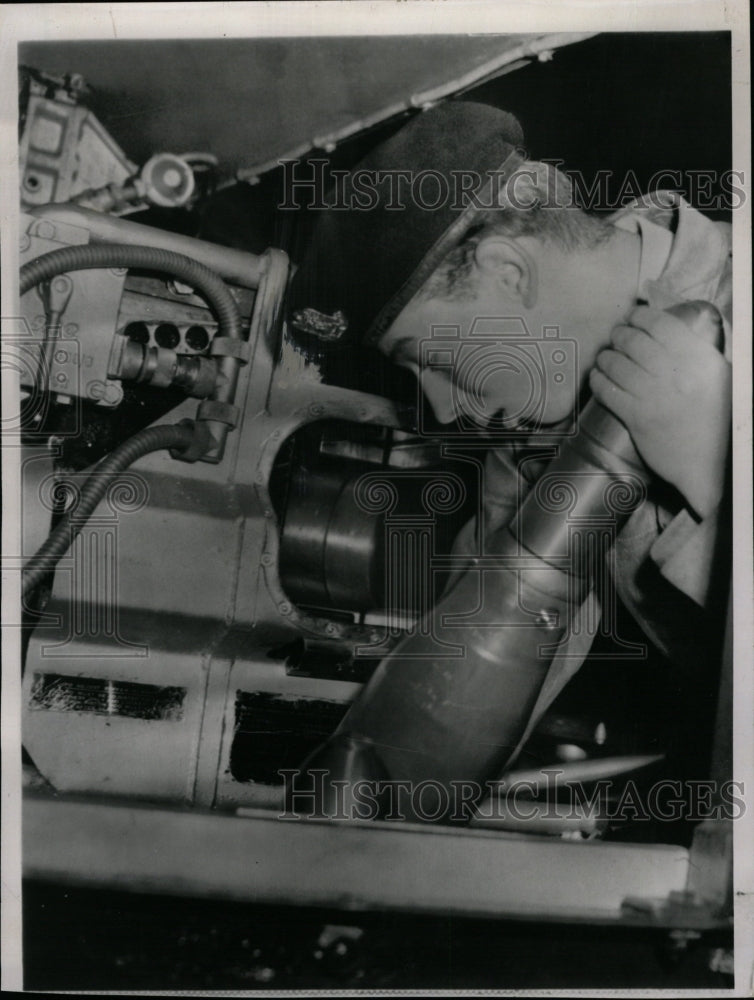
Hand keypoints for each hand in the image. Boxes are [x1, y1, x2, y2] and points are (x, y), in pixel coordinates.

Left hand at [589, 304, 730, 518]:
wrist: (708, 463)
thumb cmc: (716, 419)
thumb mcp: (718, 376)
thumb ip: (695, 352)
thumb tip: (665, 330)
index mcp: (700, 359)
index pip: (661, 324)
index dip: (641, 316)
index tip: (633, 317)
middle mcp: (676, 373)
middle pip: (634, 341)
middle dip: (619, 334)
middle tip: (616, 336)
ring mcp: (654, 396)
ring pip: (616, 363)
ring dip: (606, 356)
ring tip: (605, 356)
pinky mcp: (636, 418)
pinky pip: (607, 390)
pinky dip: (598, 380)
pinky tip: (598, 377)